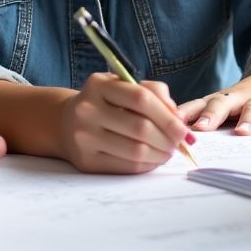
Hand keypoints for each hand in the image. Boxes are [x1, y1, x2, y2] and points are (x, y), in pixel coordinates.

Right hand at [59, 72, 190, 173]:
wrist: (66, 122)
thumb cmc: (105, 102)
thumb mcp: (123, 86)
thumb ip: (153, 92)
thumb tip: (178, 118)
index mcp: (99, 84)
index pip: (140, 98)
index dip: (167, 116)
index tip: (183, 129)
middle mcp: (87, 109)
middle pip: (140, 127)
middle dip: (167, 138)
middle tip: (179, 143)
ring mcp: (84, 136)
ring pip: (135, 150)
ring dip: (160, 154)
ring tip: (168, 151)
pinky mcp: (86, 160)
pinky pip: (126, 167)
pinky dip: (147, 165)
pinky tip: (153, 159)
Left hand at [178, 58, 250, 134]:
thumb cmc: (242, 102)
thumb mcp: (221, 107)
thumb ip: (201, 119)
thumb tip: (169, 139)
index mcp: (219, 101)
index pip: (198, 105)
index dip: (186, 114)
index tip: (172, 123)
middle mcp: (238, 99)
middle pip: (221, 104)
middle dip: (211, 115)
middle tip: (201, 128)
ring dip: (247, 119)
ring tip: (242, 131)